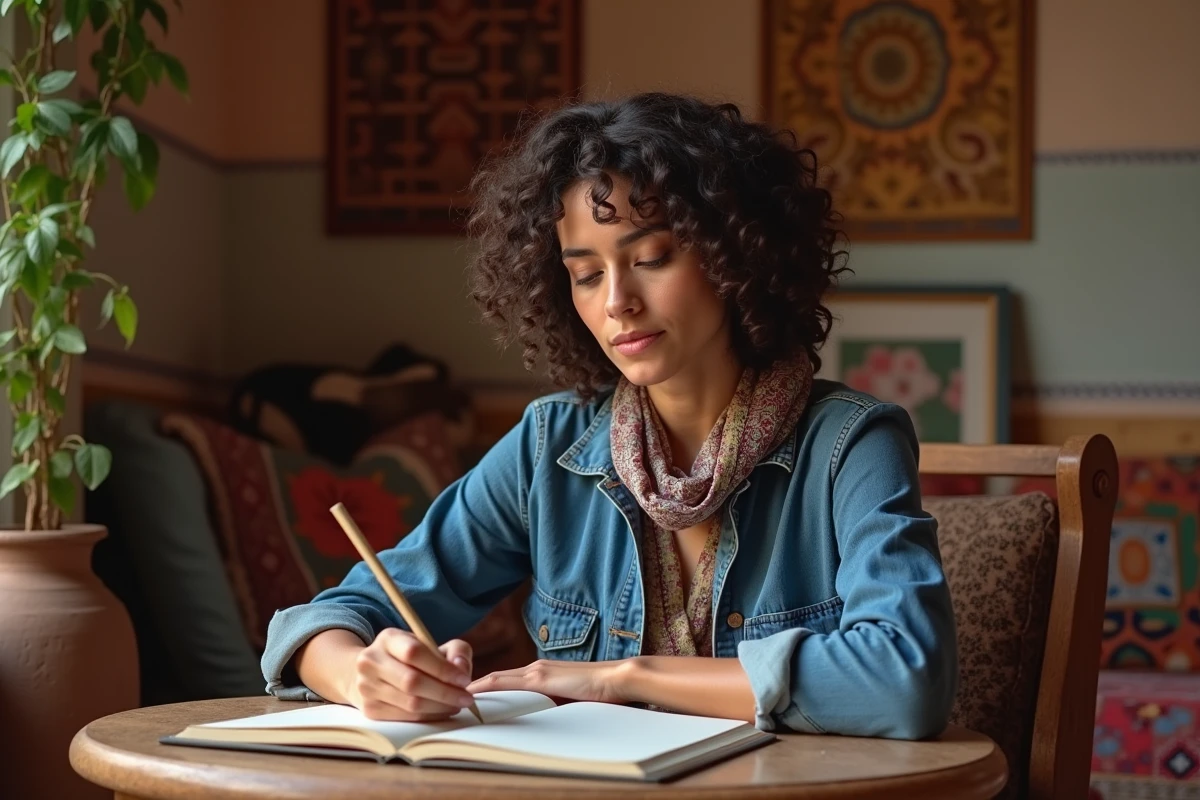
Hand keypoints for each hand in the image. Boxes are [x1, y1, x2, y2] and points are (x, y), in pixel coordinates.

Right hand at [346, 628, 475, 721]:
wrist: (370, 674)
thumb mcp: (432, 645)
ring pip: (410, 703)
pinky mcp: (370, 709)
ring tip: (457, 705)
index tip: (464, 680)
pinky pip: (406, 717)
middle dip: (445, 692)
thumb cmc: (410, 658)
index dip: (442, 668)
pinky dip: (429, 716)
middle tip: (466, 698)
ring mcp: (367, 687)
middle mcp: (371, 661)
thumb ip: (455, 650)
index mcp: (388, 638)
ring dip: (440, 707)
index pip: (414, 652)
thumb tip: (461, 669)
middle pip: (412, 681)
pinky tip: (442, 711)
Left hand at [467, 658, 630, 704]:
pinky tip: (473, 694)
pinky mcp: (540, 677)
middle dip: (474, 687)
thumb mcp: (571, 700)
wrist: (618, 679)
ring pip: (497, 679)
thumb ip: (555, 704)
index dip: (486, 688)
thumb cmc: (601, 693)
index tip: (468, 699)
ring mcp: (537, 671)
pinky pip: (504, 682)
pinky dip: (487, 687)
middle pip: (497, 678)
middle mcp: (536, 668)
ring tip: (455, 698)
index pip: (507, 681)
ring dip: (477, 688)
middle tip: (452, 698)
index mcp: (543, 674)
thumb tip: (544, 718)